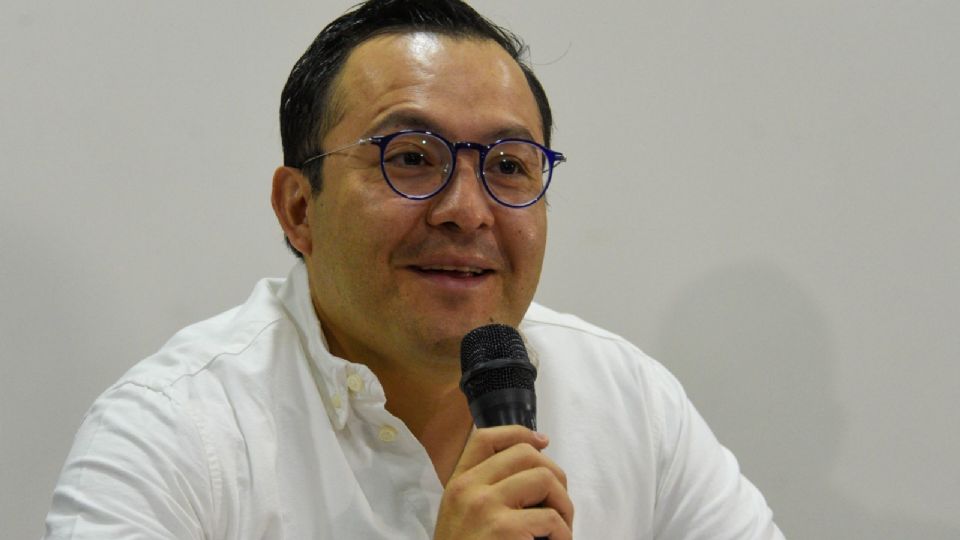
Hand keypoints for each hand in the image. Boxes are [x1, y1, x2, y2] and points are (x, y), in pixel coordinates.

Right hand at [434, 425, 573, 539]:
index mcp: (457, 484)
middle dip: (553, 475)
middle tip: (559, 504)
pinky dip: (563, 535)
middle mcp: (468, 489)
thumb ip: (485, 491)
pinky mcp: (504, 530)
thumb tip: (533, 466)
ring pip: (545, 479)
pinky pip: (552, 519)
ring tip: (560, 529)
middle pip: (524, 454)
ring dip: (564, 505)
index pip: (485, 438)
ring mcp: (485, 507)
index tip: (543, 441)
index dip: (520, 432)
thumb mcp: (462, 517)